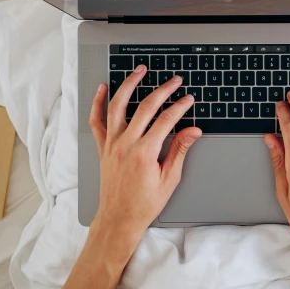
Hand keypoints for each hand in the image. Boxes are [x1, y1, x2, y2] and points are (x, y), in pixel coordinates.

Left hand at [88, 65, 201, 250]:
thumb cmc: (144, 203)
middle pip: (146, 107)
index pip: (167, 120)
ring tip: (140, 71)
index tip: (189, 99)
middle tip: (174, 81)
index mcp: (145, 153)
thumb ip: (180, 151)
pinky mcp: (103, 147)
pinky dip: (98, 102)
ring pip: (118, 105)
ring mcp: (112, 143)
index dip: (180, 107)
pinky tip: (103, 88)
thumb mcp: (169, 179)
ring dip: (129, 84)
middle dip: (163, 90)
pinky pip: (96, 120)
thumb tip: (193, 131)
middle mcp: (126, 144)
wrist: (119, 218)